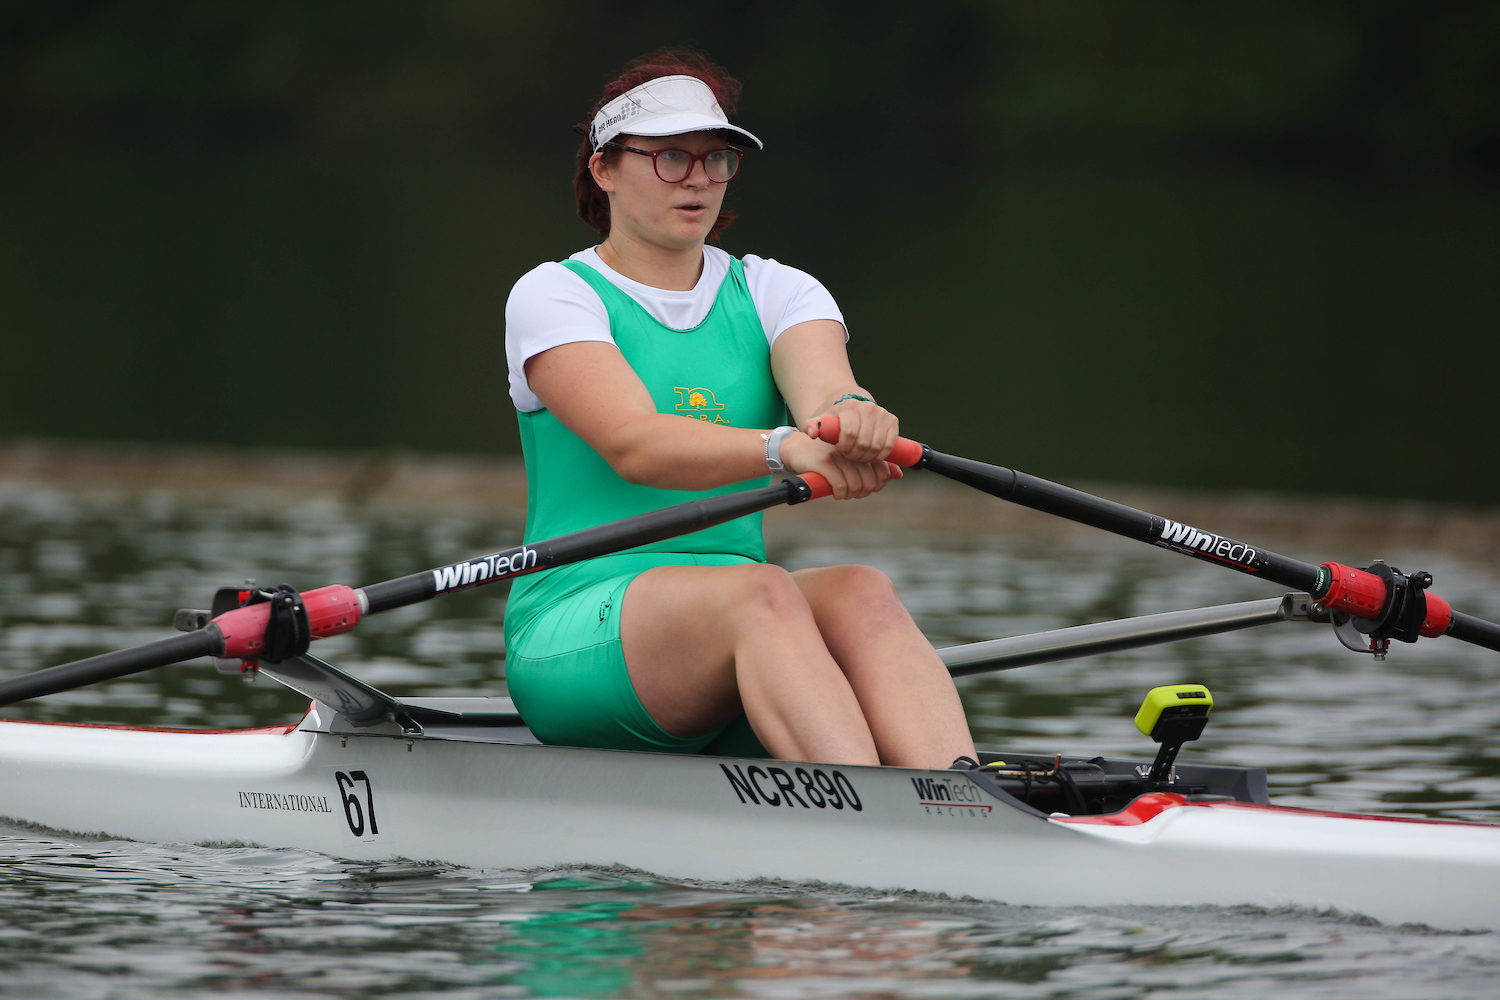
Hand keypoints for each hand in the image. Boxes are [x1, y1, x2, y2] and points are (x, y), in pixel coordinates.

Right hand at [778, 429, 897, 500]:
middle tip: (852, 492)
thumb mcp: (852, 457)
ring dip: (851, 495)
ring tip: (843, 493)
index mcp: (863, 446)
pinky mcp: (825, 462)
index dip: (877, 485)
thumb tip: (898, 475)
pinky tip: (836, 493)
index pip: (883, 472)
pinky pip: (841, 485)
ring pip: (856, 485)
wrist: (797, 447)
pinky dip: (840, 494)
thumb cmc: (827, 454)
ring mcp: (839, 455)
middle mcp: (854, 449)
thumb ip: (875, 465)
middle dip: (863, 492)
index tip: (865, 488)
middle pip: (871, 481)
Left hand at [804, 397, 898, 463]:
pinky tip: (871, 456)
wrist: (852, 408)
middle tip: (849, 456)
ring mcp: (882, 414)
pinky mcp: (892, 421)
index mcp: (849, 406)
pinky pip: (889, 445)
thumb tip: (812, 434)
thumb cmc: (835, 420)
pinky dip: (880, 455)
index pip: (850, 433)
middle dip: (855, 454)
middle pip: (863, 442)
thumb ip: (810, 427)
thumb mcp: (820, 422)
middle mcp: (868, 408)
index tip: (839, 450)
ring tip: (858, 456)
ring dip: (867, 457)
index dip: (844, 447)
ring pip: (876, 446)